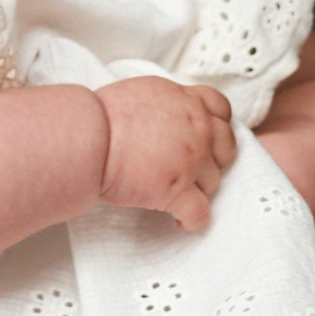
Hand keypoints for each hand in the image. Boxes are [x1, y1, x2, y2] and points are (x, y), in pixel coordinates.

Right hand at [97, 79, 236, 230]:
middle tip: (196, 170)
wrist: (89, 137)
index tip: (209, 137)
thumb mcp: (142, 94)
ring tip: (180, 196)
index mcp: (185, 101)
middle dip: (214, 160)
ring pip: (214, 182)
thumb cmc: (101, 118)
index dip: (217, 126)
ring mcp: (191, 160)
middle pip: (225, 147)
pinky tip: (181, 221)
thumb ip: (164, 105)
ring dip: (199, 190)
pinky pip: (200, 213)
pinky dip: (193, 220)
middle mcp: (196, 128)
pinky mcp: (178, 190)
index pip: (220, 108)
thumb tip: (162, 116)